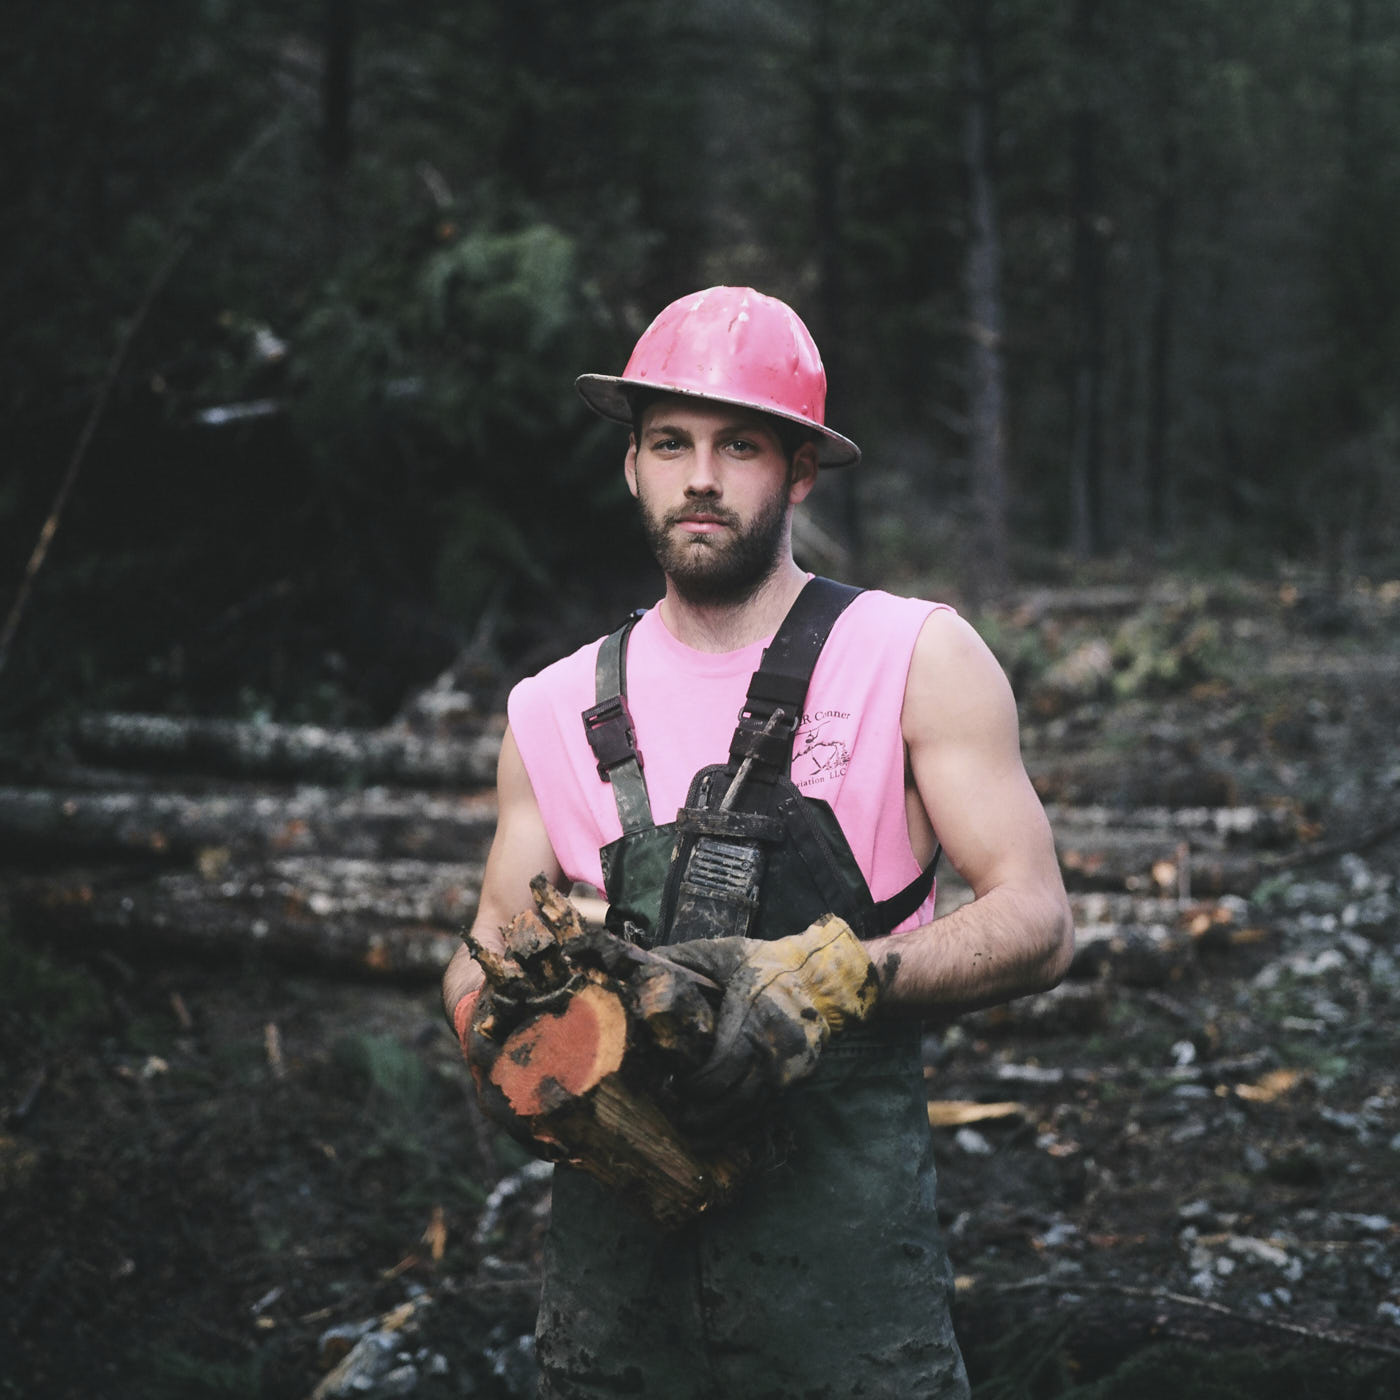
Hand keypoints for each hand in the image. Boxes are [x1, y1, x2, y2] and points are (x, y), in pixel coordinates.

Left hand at [657, 914, 879, 1137]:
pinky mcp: (795, 1081)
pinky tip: (719, 1131)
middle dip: (700, 1114)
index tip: (673, 1083)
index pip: (720, 1067)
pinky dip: (740, 1125)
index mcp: (752, 1020)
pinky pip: (764, 1111)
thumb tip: (641, 964)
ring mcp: (787, 1071)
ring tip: (689, 1134)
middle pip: (733, 1099)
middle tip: (673, 1117)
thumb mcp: (726, 953)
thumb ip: (683, 958)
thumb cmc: (767, 964)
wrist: (820, 979)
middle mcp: (773, 1052)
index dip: (694, 1084)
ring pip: (749, 1113)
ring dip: (718, 1128)